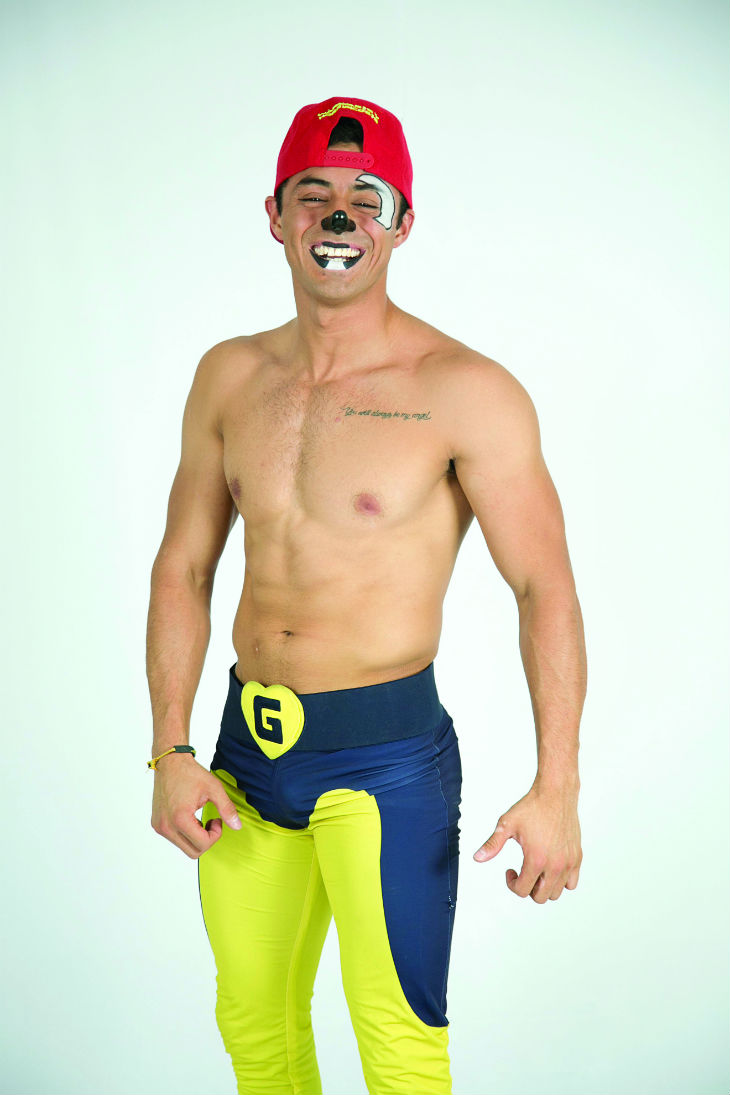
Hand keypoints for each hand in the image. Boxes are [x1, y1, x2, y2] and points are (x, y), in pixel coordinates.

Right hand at [151, 754, 241, 858]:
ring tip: (200, 819)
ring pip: (184, 848)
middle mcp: (166, 826)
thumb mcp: (214, 788)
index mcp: (180, 819)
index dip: (216, 835)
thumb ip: (227, 809)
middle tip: (211, 822)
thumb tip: (237, 826)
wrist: (170, 763)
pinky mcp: (157, 824)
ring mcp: (159, 826)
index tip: (217, 819)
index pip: (202, 845)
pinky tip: (191, 818)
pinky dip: (186, 834)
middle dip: (207, 840)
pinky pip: (175, 839)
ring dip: (196, 838)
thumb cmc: (189, 773)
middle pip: (193, 852)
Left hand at [473, 783, 581, 901]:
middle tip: (522, 872)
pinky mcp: (577, 857)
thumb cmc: (532, 807)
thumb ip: (492, 844)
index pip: (522, 890)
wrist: (555, 793)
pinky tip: (550, 867)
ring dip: (543, 887)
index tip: (509, 870)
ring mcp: (568, 862)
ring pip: (556, 893)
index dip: (511, 884)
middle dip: (527, 889)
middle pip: (540, 897)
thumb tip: (477, 858)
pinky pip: (571, 884)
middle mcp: (555, 865)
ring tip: (535, 870)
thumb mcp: (507, 824)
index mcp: (536, 859)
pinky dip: (561, 882)